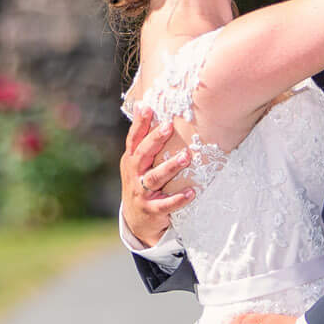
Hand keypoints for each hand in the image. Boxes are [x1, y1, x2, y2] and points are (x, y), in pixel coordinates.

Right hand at [120, 106, 194, 249]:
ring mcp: (142, 193)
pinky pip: (166, 204)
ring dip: (170, 167)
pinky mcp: (152, 209)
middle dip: (156, 140)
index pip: (134, 139)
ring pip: (155, 178)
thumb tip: (141, 103)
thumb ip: (141, 138)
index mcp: (131, 161)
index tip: (148, 108)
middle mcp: (134, 175)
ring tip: (185, 157)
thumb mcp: (136, 162)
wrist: (135, 220)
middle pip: (143, 155)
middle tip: (169, 126)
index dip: (140, 124)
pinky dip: (179, 199)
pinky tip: (192, 192)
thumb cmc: (140, 183)